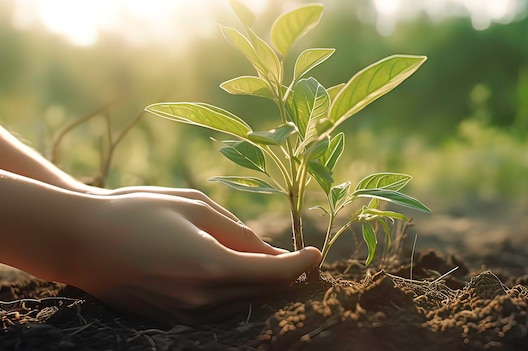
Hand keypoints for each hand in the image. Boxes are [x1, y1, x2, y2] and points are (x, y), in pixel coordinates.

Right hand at [59, 191, 320, 324]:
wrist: (80, 240)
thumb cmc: (137, 211)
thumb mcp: (194, 207)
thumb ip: (238, 234)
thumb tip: (271, 253)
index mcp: (211, 267)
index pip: (275, 274)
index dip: (301, 264)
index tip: (317, 253)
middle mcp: (202, 300)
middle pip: (264, 295)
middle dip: (287, 277)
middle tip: (302, 258)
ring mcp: (186, 316)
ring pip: (244, 305)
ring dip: (263, 287)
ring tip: (275, 264)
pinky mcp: (173, 321)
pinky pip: (220, 311)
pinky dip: (238, 295)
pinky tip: (240, 275)